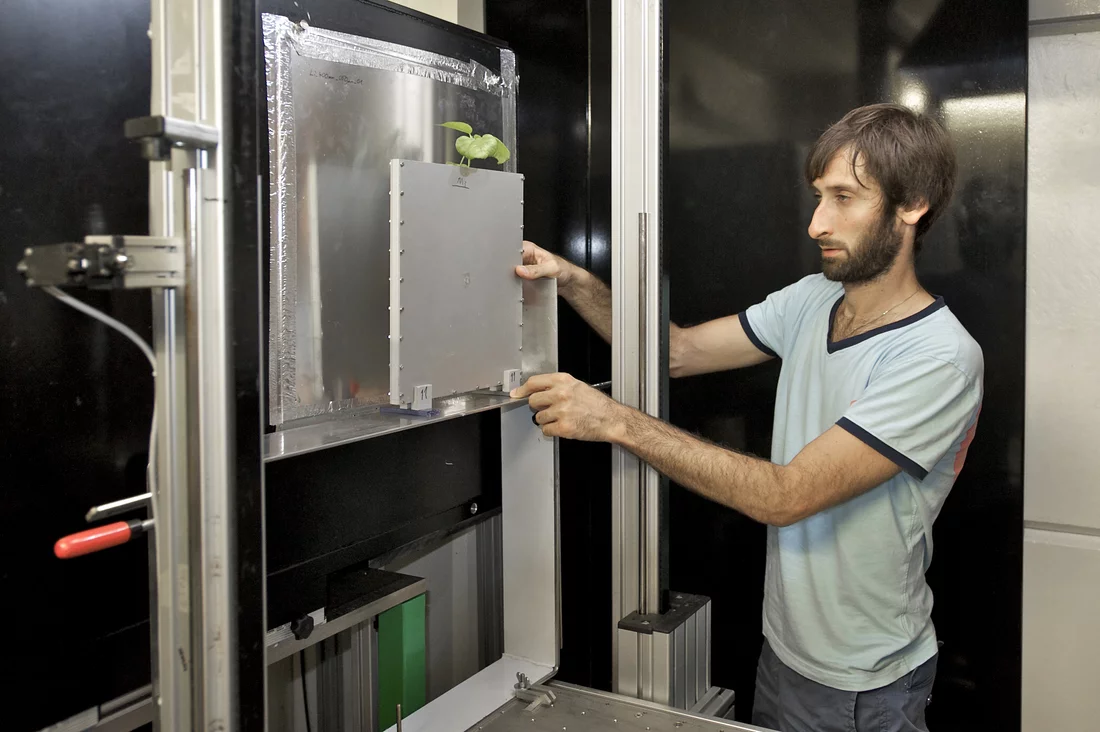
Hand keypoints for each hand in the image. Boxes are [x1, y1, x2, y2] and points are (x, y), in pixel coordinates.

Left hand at [511, 373, 626, 441]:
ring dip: (546, 420)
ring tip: (561, 418)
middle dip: (537, 407)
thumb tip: (536, 390)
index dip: (522, 390)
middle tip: (547, 409)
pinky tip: (562, 426)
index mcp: (563, 381)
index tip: (516, 394)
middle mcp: (561, 394)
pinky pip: (546, 430)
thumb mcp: (577, 386)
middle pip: (533, 401)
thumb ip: (557, 386)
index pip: (534, 382)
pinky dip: (552, 431)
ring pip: (538, 418)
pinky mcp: (563, 427)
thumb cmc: (597, 404)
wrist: (611, 419)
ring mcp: (561, 411)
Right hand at [515, 241, 574, 288]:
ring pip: (512, 272)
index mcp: (529, 248)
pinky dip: (517, 283)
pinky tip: (521, 285)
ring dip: (514, 278)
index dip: (510, 260)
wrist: (567, 281)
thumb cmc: (563, 269)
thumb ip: (536, 270)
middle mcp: (525, 256)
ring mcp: (524, 267)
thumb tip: (521, 270)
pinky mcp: (524, 276)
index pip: (513, 251)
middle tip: (518, 276)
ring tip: (522, 281)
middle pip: (510, 262)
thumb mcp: (551, 268)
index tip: (513, 268)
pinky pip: (516, 280)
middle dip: (512, 270)